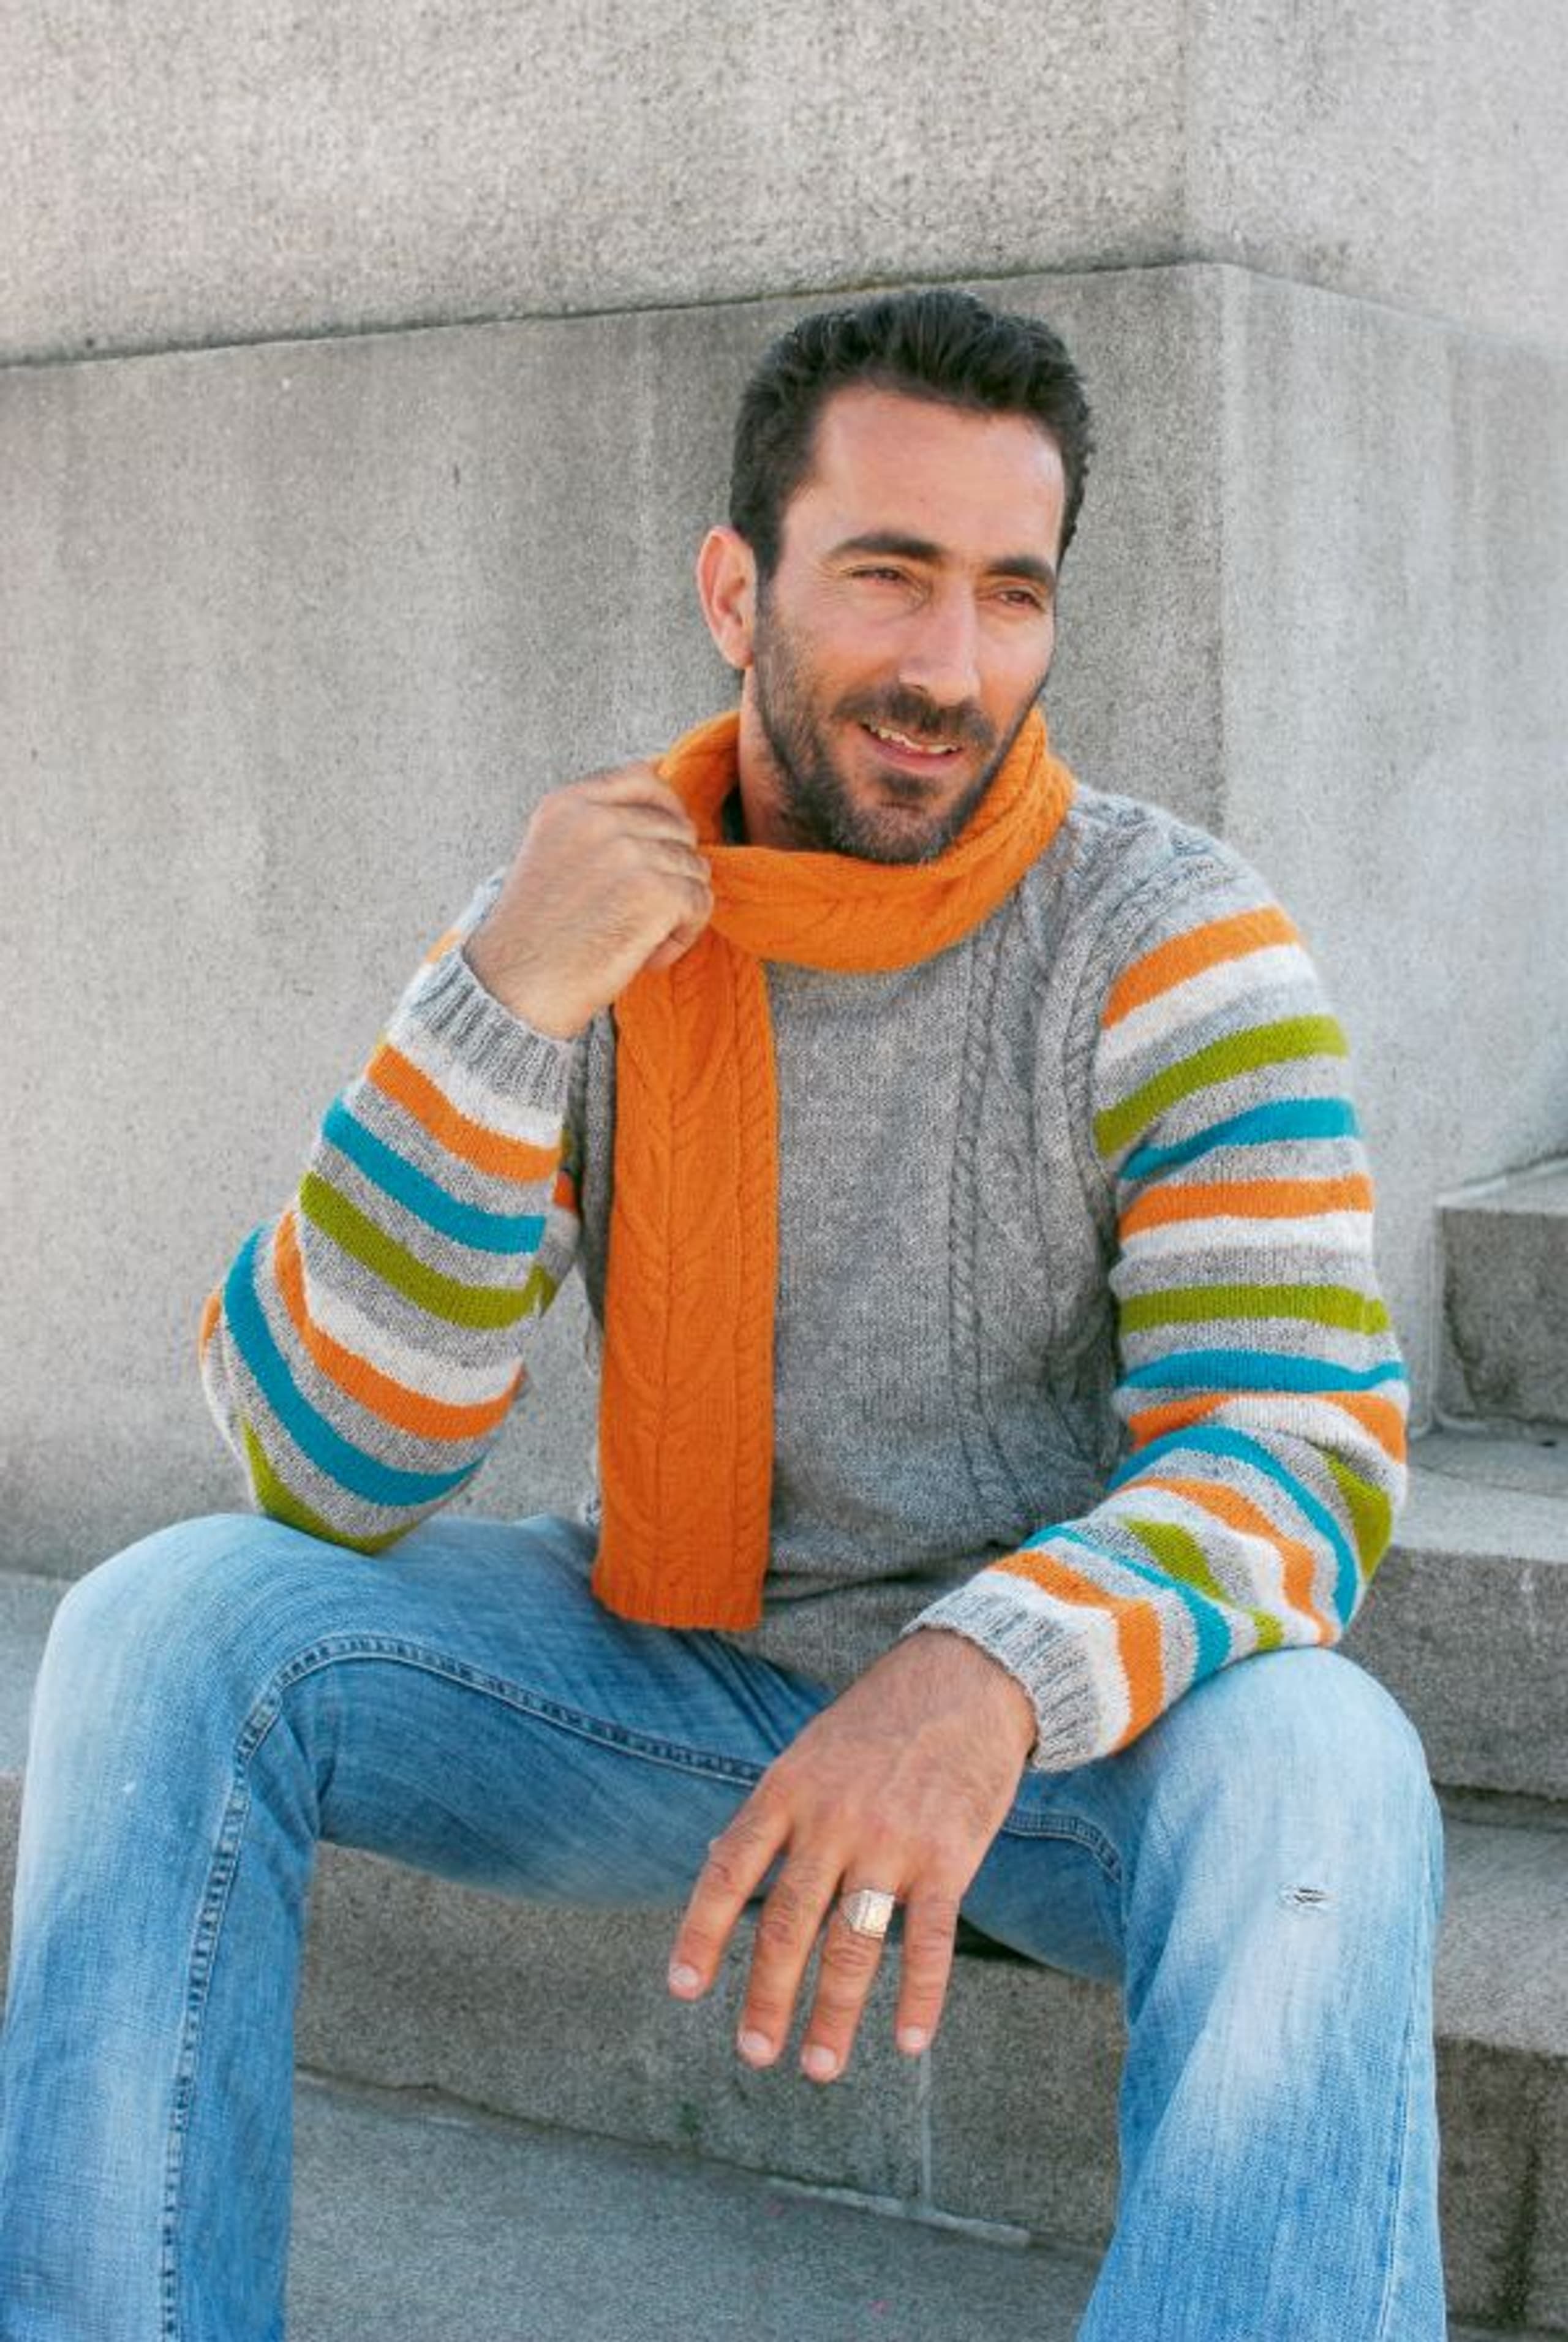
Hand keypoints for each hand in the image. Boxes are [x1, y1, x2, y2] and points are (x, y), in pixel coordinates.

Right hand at [464, 763, 713, 1037]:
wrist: (517, 989)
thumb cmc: (536, 938)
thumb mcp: (553, 856)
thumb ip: (598, 829)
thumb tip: (667, 823)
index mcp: (569, 803)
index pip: (643, 778)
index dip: (667, 811)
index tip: (666, 846)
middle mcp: (600, 818)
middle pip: (678, 830)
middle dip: (671, 874)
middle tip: (637, 916)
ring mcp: (631, 852)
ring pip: (695, 870)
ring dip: (676, 912)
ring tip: (636, 941)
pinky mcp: (657, 891)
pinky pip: (700, 904)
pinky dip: (681, 938)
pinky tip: (645, 958)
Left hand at [667, 1630, 1035, 2081]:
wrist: (964, 1679)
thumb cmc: (876, 1725)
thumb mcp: (807, 1754)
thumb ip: (770, 1814)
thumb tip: (716, 1866)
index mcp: (787, 1790)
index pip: (730, 1869)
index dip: (701, 1932)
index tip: (683, 1989)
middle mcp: (832, 1819)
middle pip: (787, 1923)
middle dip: (767, 1996)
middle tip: (754, 2053)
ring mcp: (891, 1840)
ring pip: (853, 1944)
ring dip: (834, 2014)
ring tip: (818, 2067)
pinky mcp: (948, 1856)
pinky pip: (931, 1939)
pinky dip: (920, 1995)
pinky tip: (910, 2041)